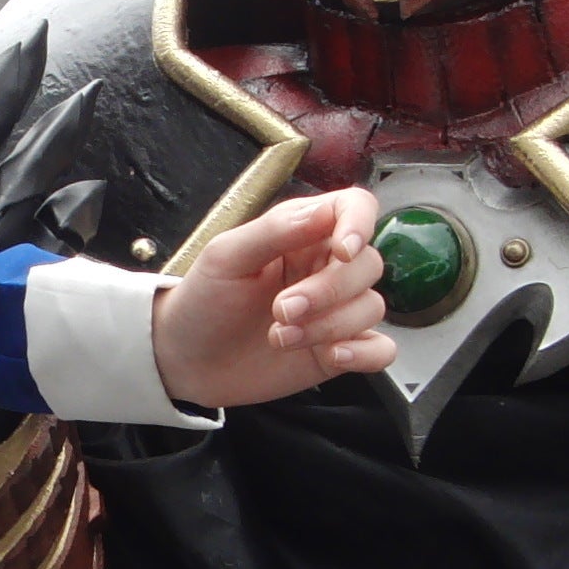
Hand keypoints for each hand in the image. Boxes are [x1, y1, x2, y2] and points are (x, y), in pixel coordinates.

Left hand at [151, 189, 391, 409]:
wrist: (187, 360)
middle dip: (328, 291)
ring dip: (329, 326)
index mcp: (303, 233)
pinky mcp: (338, 351)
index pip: (355, 209)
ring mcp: (335, 311)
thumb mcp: (226, 256)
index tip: (343, 251)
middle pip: (367, 266)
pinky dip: (364, 354)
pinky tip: (331, 356)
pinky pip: (380, 350)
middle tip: (281, 310)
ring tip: (280, 336)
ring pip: (372, 308)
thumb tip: (325, 212)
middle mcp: (325, 268)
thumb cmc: (204, 301)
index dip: (360, 224)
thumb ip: (276, 229)